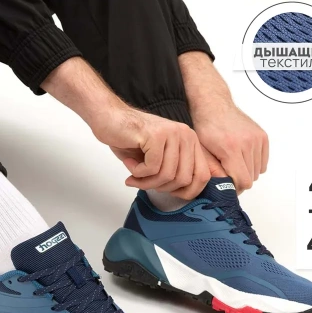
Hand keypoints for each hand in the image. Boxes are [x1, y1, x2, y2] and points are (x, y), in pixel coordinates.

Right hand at [93, 107, 210, 199]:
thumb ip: (174, 172)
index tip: (167, 192)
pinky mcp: (156, 135)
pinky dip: (138, 172)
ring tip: (134, 175)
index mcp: (190, 142)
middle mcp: (186, 135)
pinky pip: (152, 168)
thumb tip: (185, 194)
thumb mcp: (159, 159)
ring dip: (147, 182)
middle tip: (144, 183)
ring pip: (167, 175)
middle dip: (161, 188)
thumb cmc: (131, 140)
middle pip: (184, 179)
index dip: (187, 192)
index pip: (202, 176)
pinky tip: (129, 163)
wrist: (109, 118)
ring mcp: (172, 134)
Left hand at [194, 105, 268, 192]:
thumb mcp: (203, 151)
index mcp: (231, 149)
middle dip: (239, 180)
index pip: (243, 181)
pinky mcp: (262, 136)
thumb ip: (214, 171)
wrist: (214, 105)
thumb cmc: (205, 127)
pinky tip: (242, 158)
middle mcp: (247, 143)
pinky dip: (254, 164)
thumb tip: (223, 189)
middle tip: (228, 175)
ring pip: (258, 171)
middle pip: (251, 178)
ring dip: (247, 172)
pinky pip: (263, 161)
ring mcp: (257, 139)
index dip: (234, 188)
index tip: (227, 187)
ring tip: (234, 164)